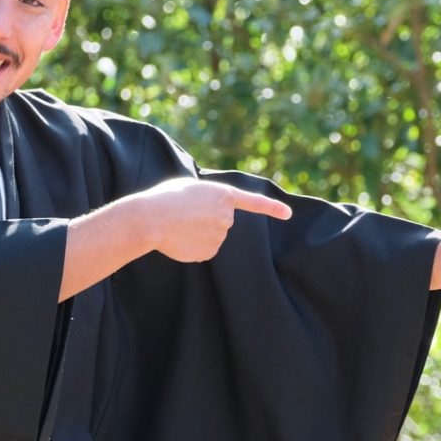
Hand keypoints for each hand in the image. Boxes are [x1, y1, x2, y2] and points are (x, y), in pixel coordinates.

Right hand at [136, 177, 292, 263]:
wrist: (152, 219)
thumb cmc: (166, 198)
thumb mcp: (191, 188)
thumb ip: (208, 199)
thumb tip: (208, 217)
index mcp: (224, 195)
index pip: (254, 202)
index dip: (272, 208)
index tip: (288, 213)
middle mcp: (227, 217)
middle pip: (222, 221)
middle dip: (206, 220)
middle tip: (184, 214)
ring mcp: (220, 236)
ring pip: (211, 236)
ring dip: (197, 233)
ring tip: (178, 225)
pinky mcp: (209, 252)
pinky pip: (202, 249)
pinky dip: (192, 246)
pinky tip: (179, 239)